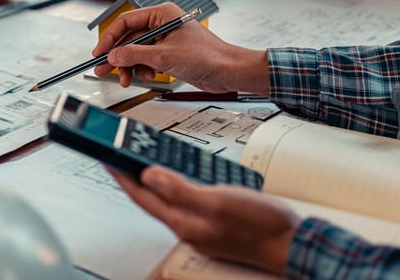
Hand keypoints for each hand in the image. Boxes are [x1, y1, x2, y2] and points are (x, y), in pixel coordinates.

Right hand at [92, 3, 269, 94]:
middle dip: (118, 56)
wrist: (228, 71)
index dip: (110, 37)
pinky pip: (148, 60)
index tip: (99, 52)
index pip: (126, 21)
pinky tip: (148, 76)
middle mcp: (163, 23)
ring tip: (128, 79)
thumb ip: (134, 54)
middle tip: (104, 69)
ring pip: (137, 51)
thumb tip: (114, 55)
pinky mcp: (170, 53)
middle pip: (130, 38)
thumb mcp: (163, 56)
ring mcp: (166, 39)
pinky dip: (144, 69)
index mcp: (162, 14)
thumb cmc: (207, 56)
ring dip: (131, 66)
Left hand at [110, 166, 298, 275]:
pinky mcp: (215, 223)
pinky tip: (182, 175)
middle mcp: (188, 226)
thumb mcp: (218, 201)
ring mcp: (202, 226)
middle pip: (152, 199)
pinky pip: (187, 200)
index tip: (107, 156)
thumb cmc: (260, 226)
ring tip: (143, 160)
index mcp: (184, 222)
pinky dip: (178, 184)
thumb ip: (180, 189)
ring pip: (169, 199)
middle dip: (134, 176)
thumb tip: (149, 175)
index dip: (122, 175)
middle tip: (120, 155)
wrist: (292, 243)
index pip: (142, 196)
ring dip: (155, 180)